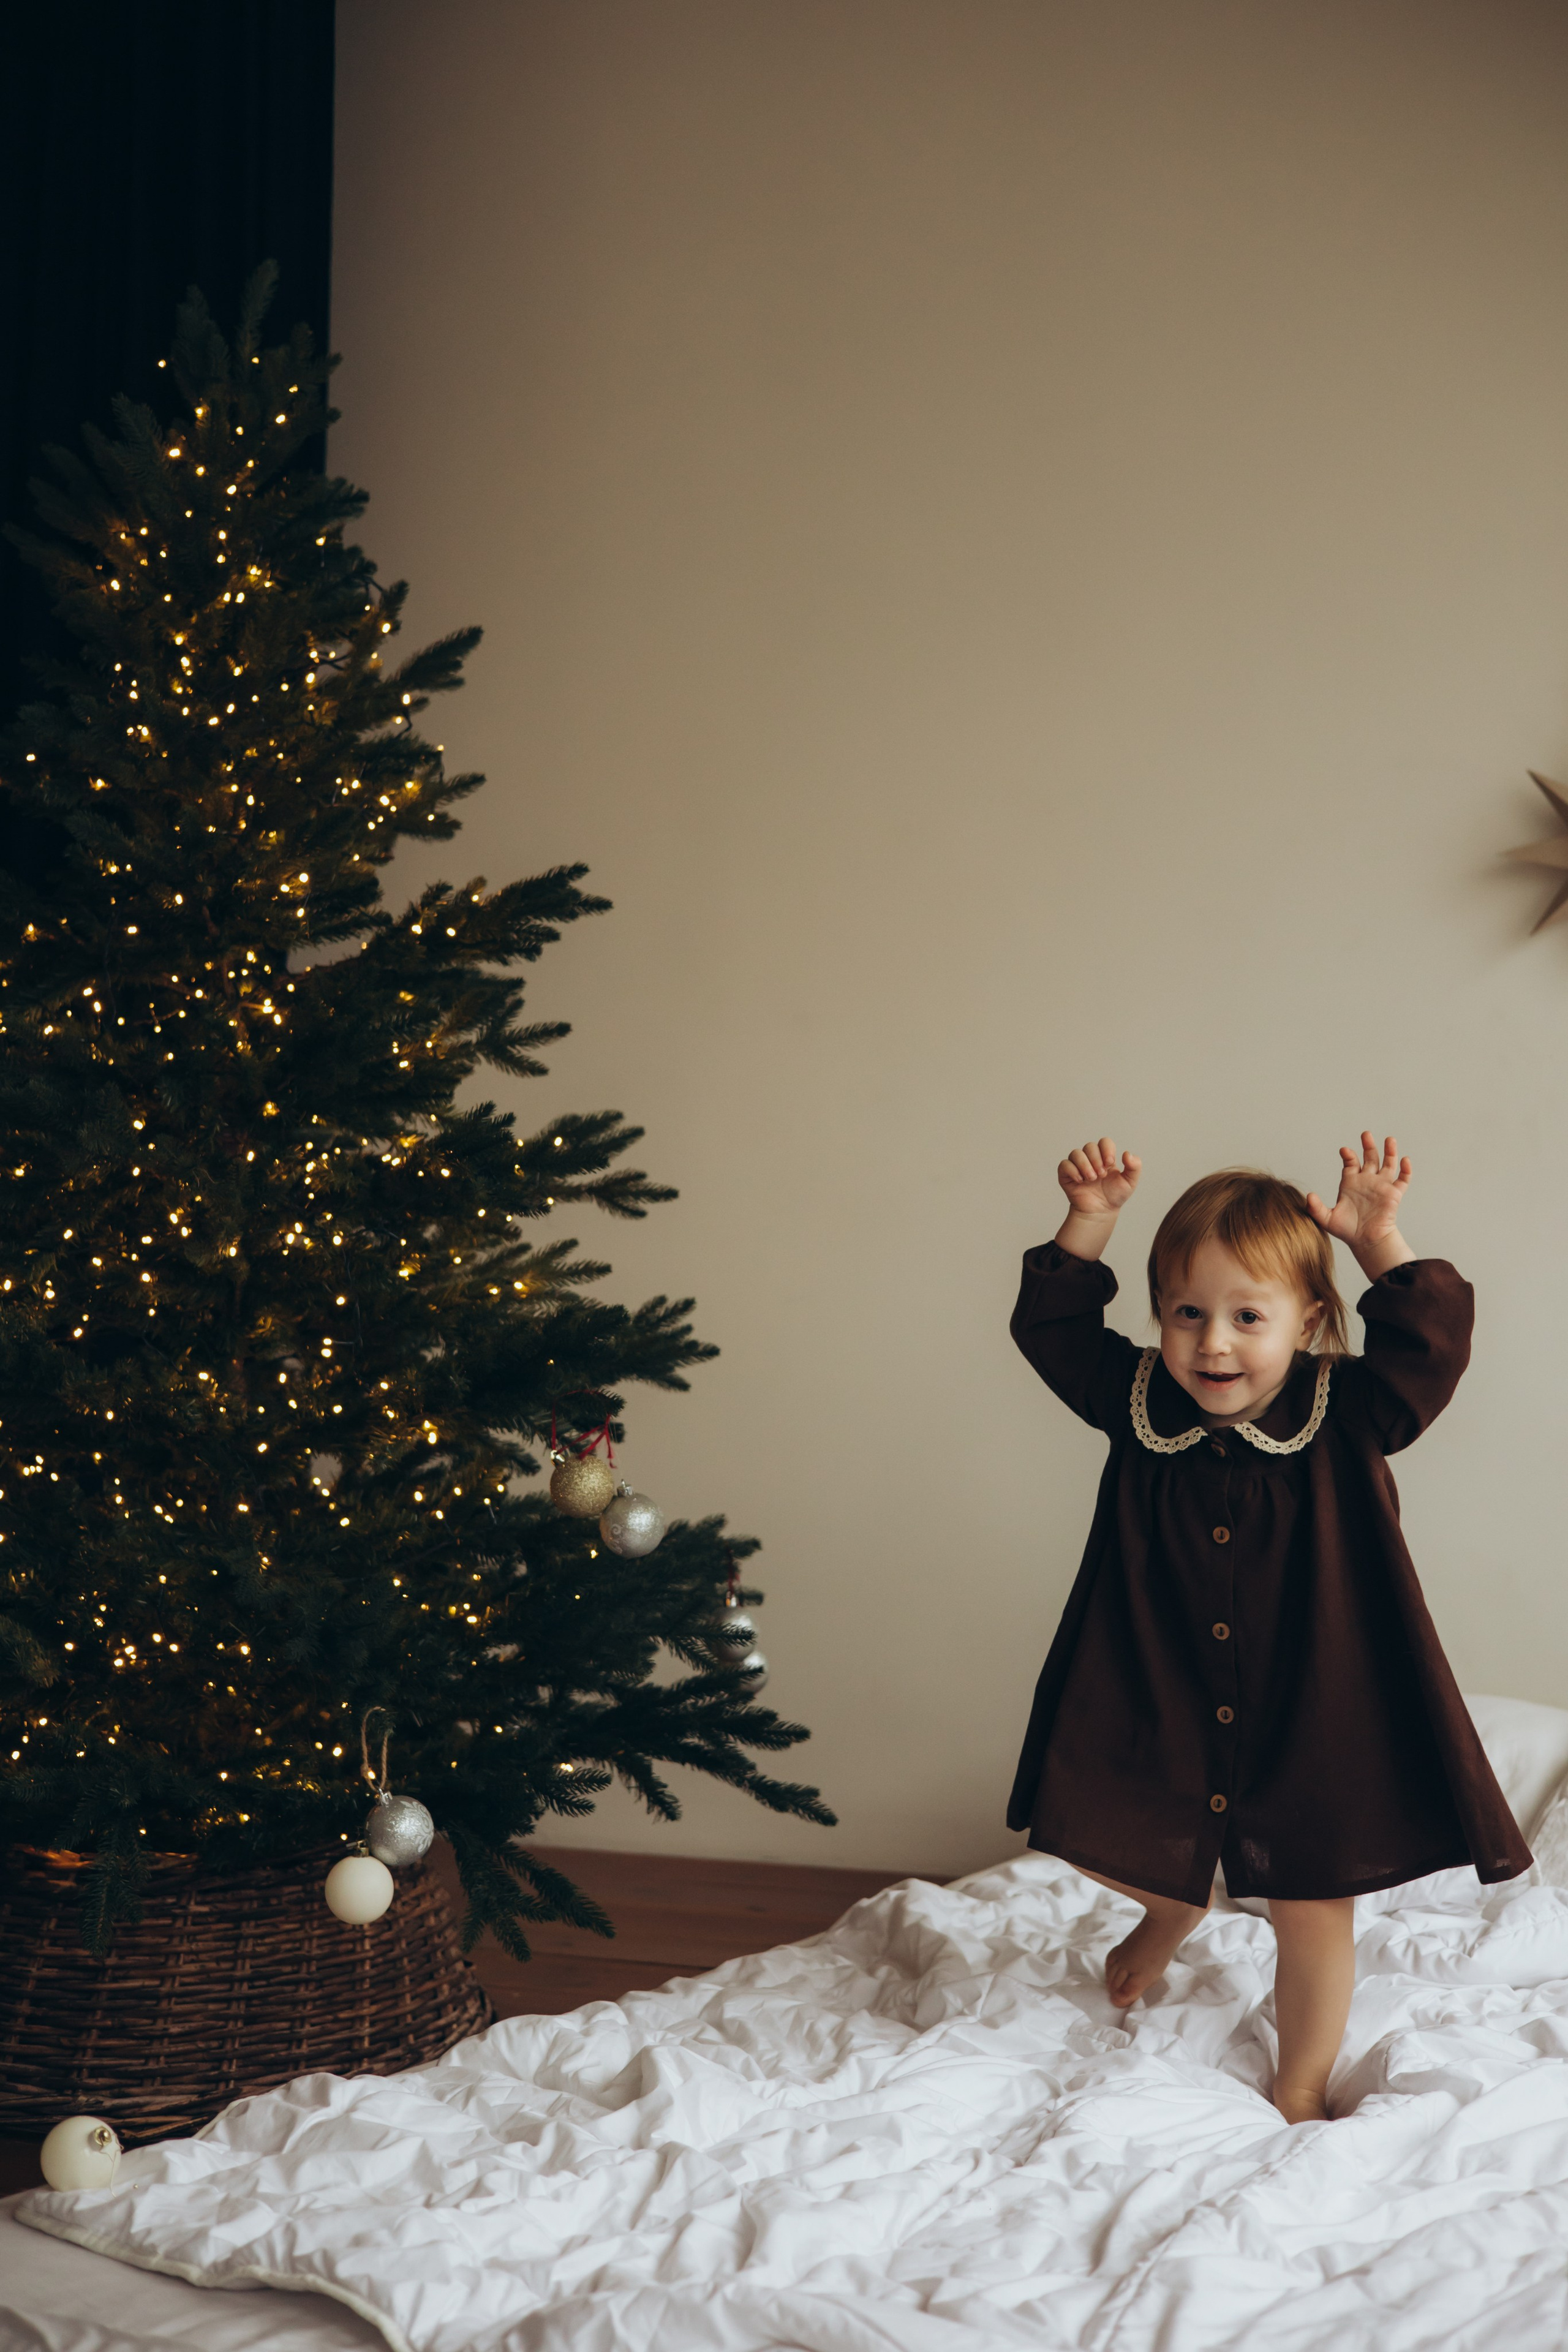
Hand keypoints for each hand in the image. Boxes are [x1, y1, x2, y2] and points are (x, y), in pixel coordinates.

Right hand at [1057, 1137, 1141, 1220]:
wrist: (1101, 1212)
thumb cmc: (1114, 1196)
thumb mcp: (1130, 1182)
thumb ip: (1135, 1167)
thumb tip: (1127, 1153)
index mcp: (1105, 1157)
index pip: (1104, 1142)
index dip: (1107, 1149)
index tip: (1110, 1163)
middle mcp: (1091, 1159)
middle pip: (1090, 1146)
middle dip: (1096, 1160)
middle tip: (1101, 1175)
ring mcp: (1077, 1166)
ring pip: (1076, 1153)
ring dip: (1085, 1165)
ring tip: (1091, 1178)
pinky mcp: (1066, 1175)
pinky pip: (1064, 1165)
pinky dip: (1073, 1171)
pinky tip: (1080, 1181)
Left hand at [1305, 1132, 1410, 1250]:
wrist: (1366, 1242)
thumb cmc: (1347, 1231)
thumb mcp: (1327, 1219)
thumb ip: (1316, 1208)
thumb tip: (1308, 1196)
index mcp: (1351, 1183)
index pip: (1351, 1163)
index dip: (1349, 1156)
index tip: (1345, 1151)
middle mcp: (1367, 1181)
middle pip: (1370, 1157)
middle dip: (1368, 1145)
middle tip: (1366, 1134)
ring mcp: (1381, 1186)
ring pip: (1388, 1164)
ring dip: (1389, 1151)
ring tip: (1389, 1139)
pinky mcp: (1394, 1194)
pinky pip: (1402, 1179)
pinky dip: (1405, 1170)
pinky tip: (1404, 1160)